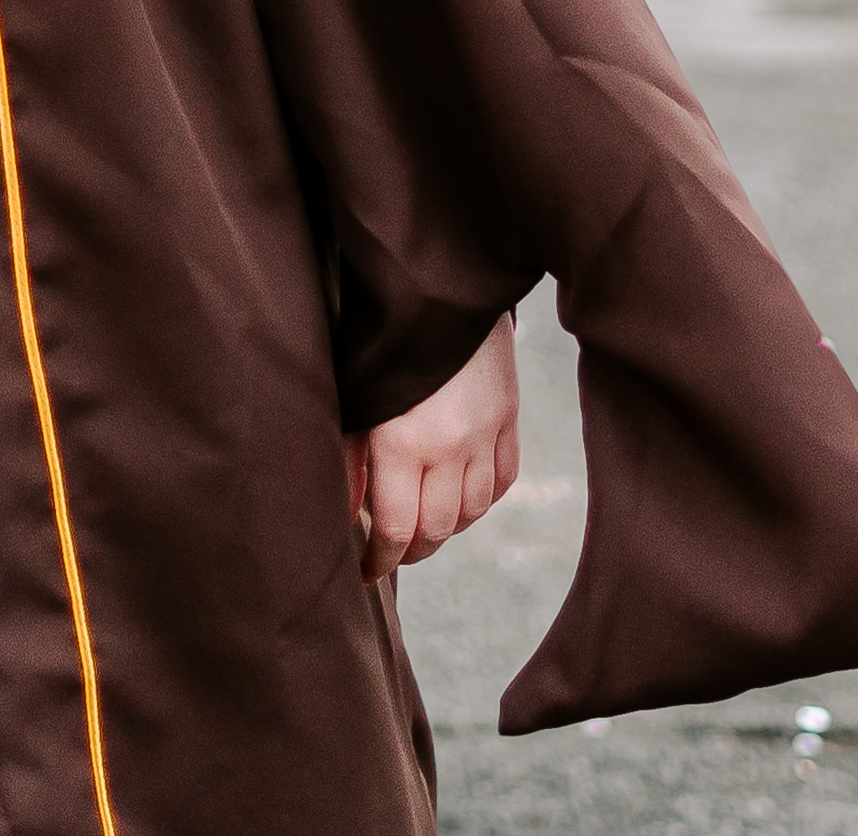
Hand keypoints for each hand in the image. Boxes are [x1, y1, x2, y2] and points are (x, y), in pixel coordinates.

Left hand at [348, 317, 522, 571]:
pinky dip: (482, 500)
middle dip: (411, 550)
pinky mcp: (509, 416)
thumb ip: (349, 461)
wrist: (440, 284)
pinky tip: (462, 499)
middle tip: (391, 552)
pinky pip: (503, 480)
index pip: (397, 529)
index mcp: (404, 443)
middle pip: (438, 530)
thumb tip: (348, 516)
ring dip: (446, 528)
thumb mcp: (354, 399)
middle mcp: (451, 446)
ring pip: (473, 511)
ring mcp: (487, 433)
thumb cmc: (383, 338)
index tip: (365, 572)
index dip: (380, 559)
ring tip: (422, 525)